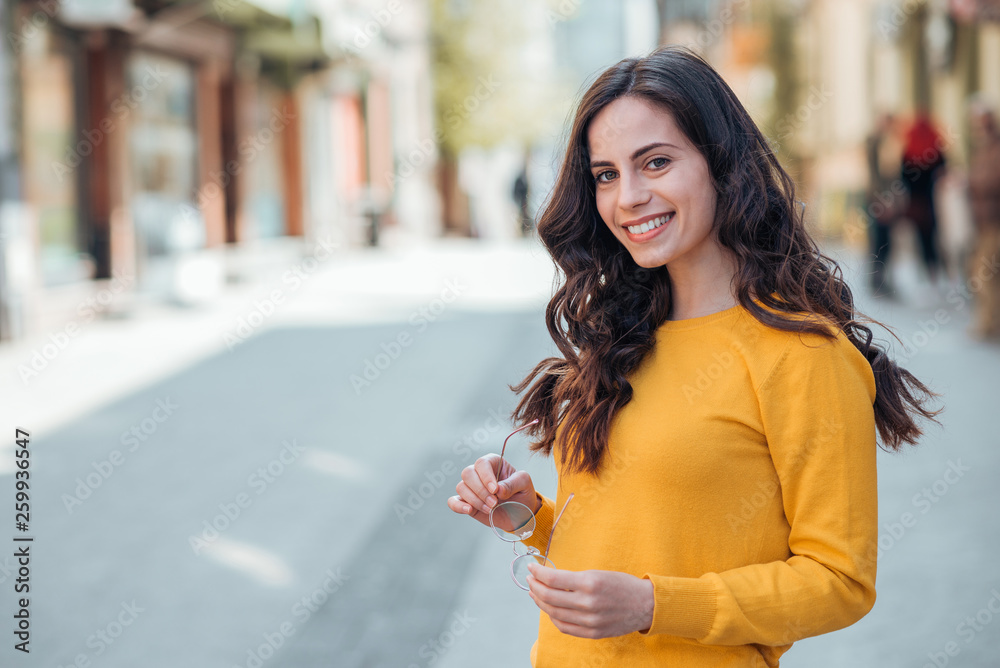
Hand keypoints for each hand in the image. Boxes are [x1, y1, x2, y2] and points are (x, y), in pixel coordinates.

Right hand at [446, 454, 539, 528]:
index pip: (482, 464)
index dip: (486, 477)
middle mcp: (479, 473)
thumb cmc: (522, 494)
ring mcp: (471, 488)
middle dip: (480, 491)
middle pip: (468, 474)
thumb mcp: (524, 484)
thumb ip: (513, 483)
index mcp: (493, 463)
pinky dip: (458, 506)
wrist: (521, 514)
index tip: (495, 490)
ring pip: (461, 487)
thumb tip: (498, 489)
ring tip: (490, 509)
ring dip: (475, 500)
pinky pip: (453, 501)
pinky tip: (469, 510)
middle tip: (494, 503)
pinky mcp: (466, 502)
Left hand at [525, 564, 653, 638]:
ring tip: (535, 594)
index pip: (553, 579)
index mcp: (589, 583)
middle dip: (535, 587)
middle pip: (549, 597)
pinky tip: (549, 609)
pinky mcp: (592, 633)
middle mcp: (588, 603)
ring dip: (540, 602)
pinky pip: (564, 627)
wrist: (646, 605)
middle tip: (530, 580)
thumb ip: (574, 579)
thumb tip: (549, 578)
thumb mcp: (598, 573)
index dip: (537, 573)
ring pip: (554, 613)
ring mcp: (589, 620)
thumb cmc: (623, 585)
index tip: (531, 568)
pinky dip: (553, 618)